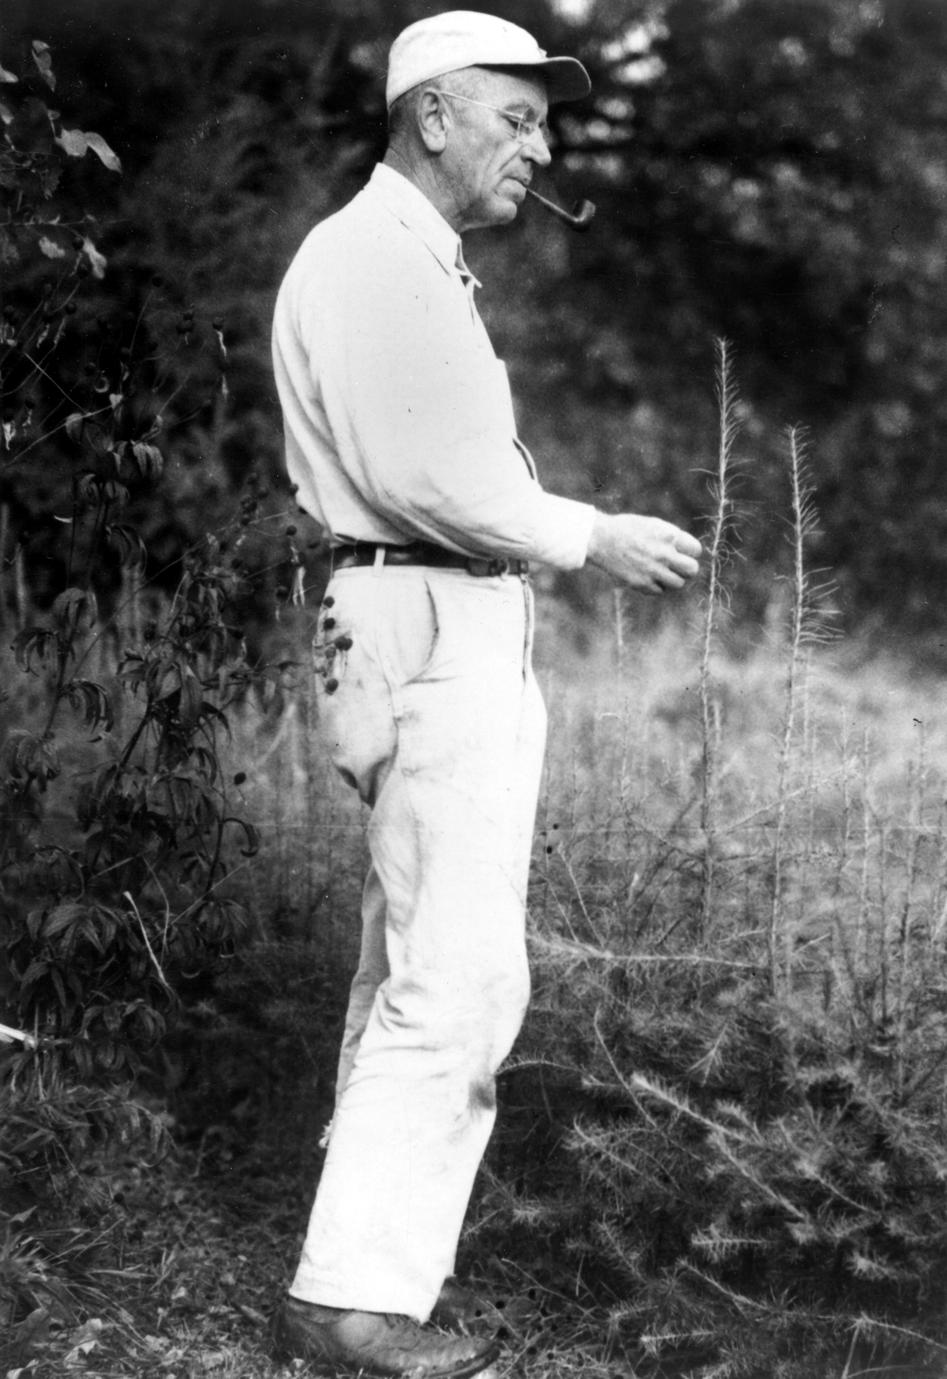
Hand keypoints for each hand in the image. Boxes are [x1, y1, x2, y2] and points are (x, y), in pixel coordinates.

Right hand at [587, 512, 701, 593]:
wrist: (601, 539)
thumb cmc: (627, 528)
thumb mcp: (654, 524)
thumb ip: (672, 537)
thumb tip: (688, 551)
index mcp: (669, 536)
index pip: (696, 550)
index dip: (691, 551)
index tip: (684, 552)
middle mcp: (664, 554)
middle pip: (692, 570)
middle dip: (687, 568)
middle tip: (678, 566)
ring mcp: (653, 571)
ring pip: (678, 583)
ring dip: (672, 578)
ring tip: (662, 571)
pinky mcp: (642, 583)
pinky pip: (660, 591)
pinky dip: (656, 585)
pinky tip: (647, 575)